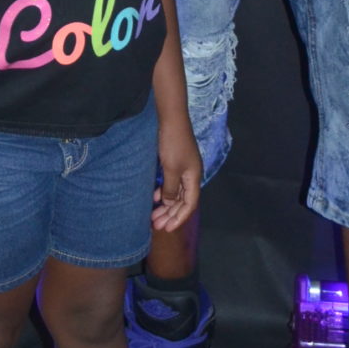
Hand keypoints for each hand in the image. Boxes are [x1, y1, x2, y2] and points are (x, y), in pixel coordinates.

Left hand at [152, 116, 201, 232]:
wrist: (171, 118)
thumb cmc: (172, 144)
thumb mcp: (171, 169)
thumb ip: (171, 189)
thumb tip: (170, 204)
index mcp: (194, 178)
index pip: (189, 204)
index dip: (179, 218)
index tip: (166, 229)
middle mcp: (191, 175)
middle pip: (183, 201)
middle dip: (171, 215)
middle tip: (156, 226)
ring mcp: (184, 168)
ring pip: (176, 193)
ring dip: (166, 205)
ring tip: (153, 216)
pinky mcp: (175, 161)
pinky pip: (171, 183)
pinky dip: (164, 192)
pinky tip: (155, 197)